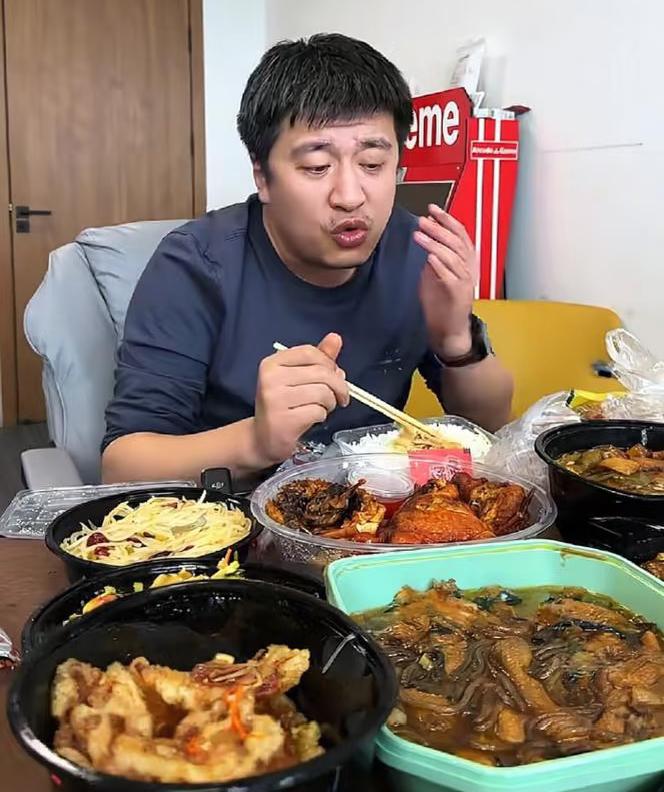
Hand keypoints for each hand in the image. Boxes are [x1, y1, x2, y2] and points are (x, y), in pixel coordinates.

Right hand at [253, 333, 348, 464]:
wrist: (263, 439)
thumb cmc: (282, 406)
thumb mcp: (297, 378)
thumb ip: (318, 359)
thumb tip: (336, 338)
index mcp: (272, 363)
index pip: (310, 352)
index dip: (329, 364)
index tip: (335, 376)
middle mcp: (271, 378)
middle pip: (321, 372)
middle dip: (338, 386)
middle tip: (339, 397)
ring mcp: (275, 399)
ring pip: (323, 392)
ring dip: (330, 403)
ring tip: (322, 408)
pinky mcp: (284, 420)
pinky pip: (318, 412)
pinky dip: (321, 416)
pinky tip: (312, 419)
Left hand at [414, 204, 477, 359]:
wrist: (449, 329)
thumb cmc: (441, 302)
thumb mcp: (435, 273)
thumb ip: (433, 255)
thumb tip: (426, 235)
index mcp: (465, 261)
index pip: (460, 234)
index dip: (447, 220)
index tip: (432, 209)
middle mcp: (468, 268)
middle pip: (456, 242)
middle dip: (439, 228)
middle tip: (422, 220)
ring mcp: (465, 280)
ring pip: (452, 256)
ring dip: (435, 243)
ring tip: (420, 235)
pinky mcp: (458, 293)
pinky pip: (450, 275)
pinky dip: (440, 265)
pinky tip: (429, 257)